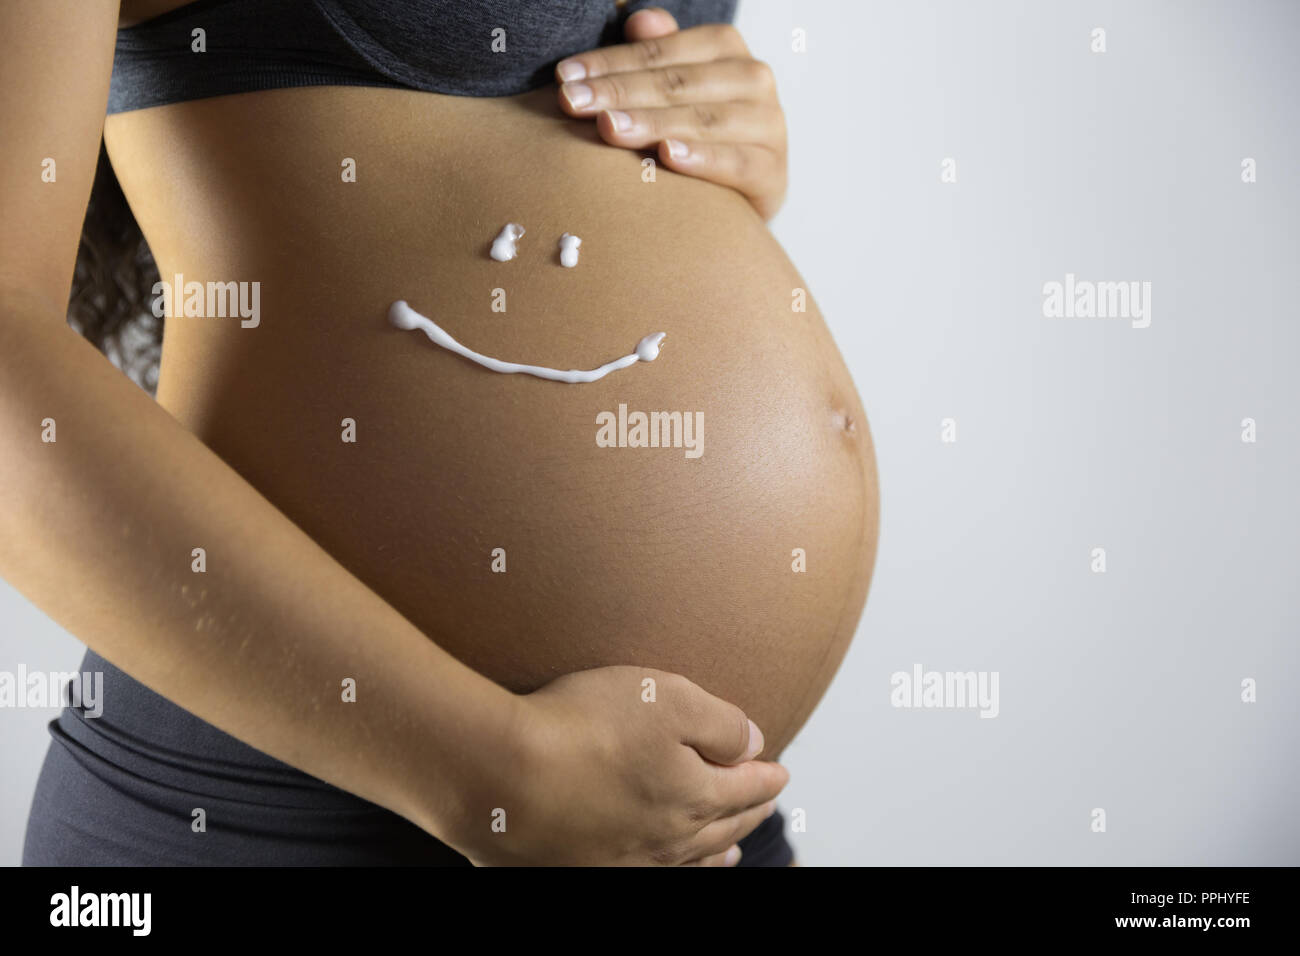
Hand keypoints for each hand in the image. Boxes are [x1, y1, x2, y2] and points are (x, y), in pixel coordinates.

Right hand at [447, 666, 788, 865]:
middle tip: (766, 804)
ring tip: (732, 850)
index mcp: (694, 793)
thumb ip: (720, 723)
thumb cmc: (581, 728)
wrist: (499, 776)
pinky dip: (672, 872)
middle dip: (748, 813)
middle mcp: (668, 838)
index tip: (780, 771)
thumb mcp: (667, 698)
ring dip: (716, 850)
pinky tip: (667, 868)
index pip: (744, 787)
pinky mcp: (583, 869)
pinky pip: (646, 876)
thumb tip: (754, 744)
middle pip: (721, 825)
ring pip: (688, 860)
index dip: (765, 777)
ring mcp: (626, 861)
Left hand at [555, 7, 787, 220]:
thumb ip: (657, 55)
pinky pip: (735, 163)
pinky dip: (701, 158)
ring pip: (702, 120)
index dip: (610, 62)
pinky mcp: (773, 172)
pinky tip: (666, 155)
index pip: (660, 53)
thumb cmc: (698, 135)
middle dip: (619, 93)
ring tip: (606, 127)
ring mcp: (768, 125)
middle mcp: (754, 79)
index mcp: (726, 49)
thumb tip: (638, 20)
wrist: (743, 196)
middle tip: (572, 103)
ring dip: (651, 123)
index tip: (564, 77)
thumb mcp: (674, 90)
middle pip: (677, 84)